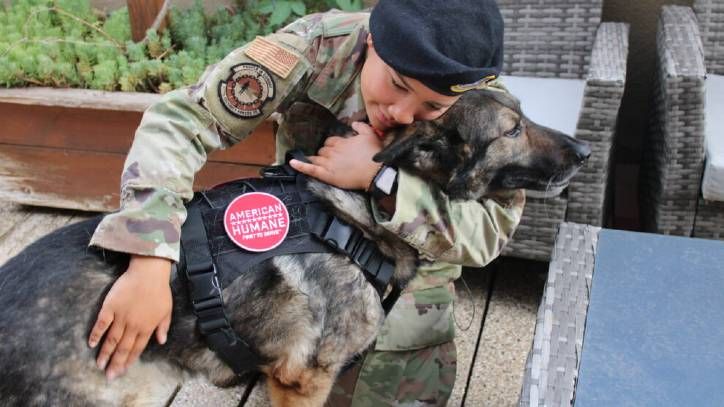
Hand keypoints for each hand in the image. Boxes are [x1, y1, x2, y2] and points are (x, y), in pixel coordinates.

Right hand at [88, 255, 172, 379]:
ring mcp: (121, 316)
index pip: (137, 348)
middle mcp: (133, 325)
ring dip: (105, 353)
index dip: (129, 360)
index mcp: (147, 327)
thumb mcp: (167, 310)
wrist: (148, 272)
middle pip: (123, 348)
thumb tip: (162, 341)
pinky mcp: (110, 307)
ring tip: (99, 365)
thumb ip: (163, 326)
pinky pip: (101, 324)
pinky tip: (91, 344)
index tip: (122, 370)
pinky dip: (96, 334)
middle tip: (109, 376)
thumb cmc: (159, 290)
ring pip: (112, 339)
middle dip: (116, 363)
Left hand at [289, 122, 382, 189]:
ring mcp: (328, 163)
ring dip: (315, 158)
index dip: (332, 145)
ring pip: (317, 158)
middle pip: (323, 150)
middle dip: (325, 153)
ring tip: (314, 161)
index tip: (337, 148)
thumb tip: (353, 123)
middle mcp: (333, 151)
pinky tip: (292, 163)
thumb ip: (361, 126)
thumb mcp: (370, 134)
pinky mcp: (327, 174)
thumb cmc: (374, 154)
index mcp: (341, 142)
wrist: (375, 171)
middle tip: (332, 158)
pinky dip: (300, 166)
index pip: (330, 141)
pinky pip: (310, 169)